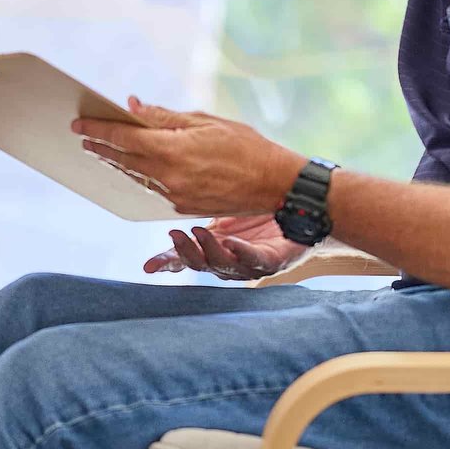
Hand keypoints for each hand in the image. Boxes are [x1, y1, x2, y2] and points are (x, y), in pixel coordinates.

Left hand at [73, 99, 300, 218]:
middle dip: (101, 147)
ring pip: (136, 177)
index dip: (99, 130)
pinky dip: (140, 176)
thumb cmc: (246, 146)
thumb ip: (164, 116)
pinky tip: (133, 168)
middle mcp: (169, 177)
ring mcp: (175, 195)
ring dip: (117, 163)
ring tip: (101, 152)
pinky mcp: (183, 207)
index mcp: (173, 150)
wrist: (274, 184)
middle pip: (124, 160)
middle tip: (82, 137)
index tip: (79, 124)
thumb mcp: (206, 121)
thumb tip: (132, 106)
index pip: (124, 138)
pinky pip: (153, 189)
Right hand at [145, 215, 307, 280]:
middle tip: (175, 237)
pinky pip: (254, 259)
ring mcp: (249, 263)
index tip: (149, 265)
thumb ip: (195, 201)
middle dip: (186, 253)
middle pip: (201, 264)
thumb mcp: (221, 206)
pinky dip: (241, 252)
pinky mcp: (273, 260)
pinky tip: (231, 242)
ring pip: (224, 265)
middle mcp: (228, 261)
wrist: (300, 209)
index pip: (185, 258)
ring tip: (198, 233)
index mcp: (212, 248)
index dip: (167, 262)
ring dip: (209, 251)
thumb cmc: (257, 209)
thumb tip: (163, 183)